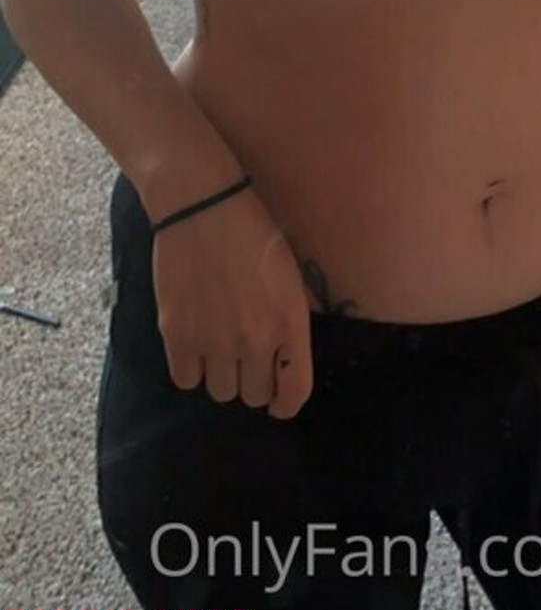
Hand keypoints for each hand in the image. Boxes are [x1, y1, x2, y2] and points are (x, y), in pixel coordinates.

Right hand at [151, 185, 313, 419]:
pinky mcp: (177, 336)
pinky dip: (191, 367)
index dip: (287, 403)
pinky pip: (186, 379)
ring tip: (219, 344)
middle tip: (245, 356)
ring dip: (222, 374)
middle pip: (253, 395)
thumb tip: (285, 355)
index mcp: (289, 321)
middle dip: (252, 380)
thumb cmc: (252, 232)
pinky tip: (195, 342)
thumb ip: (289, 320)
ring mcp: (214, 340)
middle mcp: (254, 339)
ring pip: (220, 391)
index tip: (279, 400)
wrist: (202, 206)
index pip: (295, 392)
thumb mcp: (289, 274)